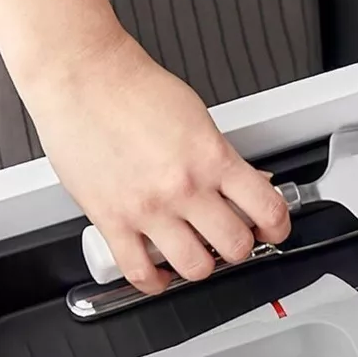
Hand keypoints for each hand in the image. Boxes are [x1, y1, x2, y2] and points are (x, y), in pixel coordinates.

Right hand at [23, 30, 290, 292]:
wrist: (81, 75)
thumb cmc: (132, 89)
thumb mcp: (196, 117)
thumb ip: (221, 157)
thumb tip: (247, 186)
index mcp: (211, 158)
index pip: (267, 210)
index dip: (276, 227)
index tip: (271, 230)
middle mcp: (183, 187)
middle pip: (235, 247)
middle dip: (237, 247)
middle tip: (227, 239)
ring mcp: (148, 208)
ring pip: (194, 268)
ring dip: (199, 265)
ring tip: (193, 252)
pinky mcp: (111, 220)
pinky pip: (140, 273)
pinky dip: (155, 282)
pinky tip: (159, 273)